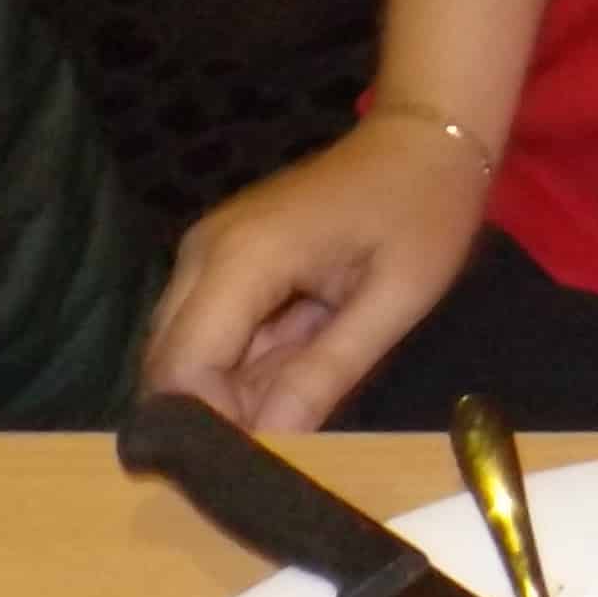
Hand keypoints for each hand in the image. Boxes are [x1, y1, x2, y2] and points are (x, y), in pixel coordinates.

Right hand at [139, 112, 490, 431]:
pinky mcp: (221, 260)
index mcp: (242, 257)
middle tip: (295, 429)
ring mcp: (207, 253)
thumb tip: (269, 442)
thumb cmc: (424, 209)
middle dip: (221, 412)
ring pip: (188, 355)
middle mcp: (203, 254)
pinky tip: (310, 347)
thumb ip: (328, 371)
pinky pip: (212, 331)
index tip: (263, 459)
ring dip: (238, 387)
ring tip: (315, 377)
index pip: (181, 371)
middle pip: (170, 368)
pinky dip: (249, 360)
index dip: (210, 425)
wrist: (426, 137)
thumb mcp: (396, 298)